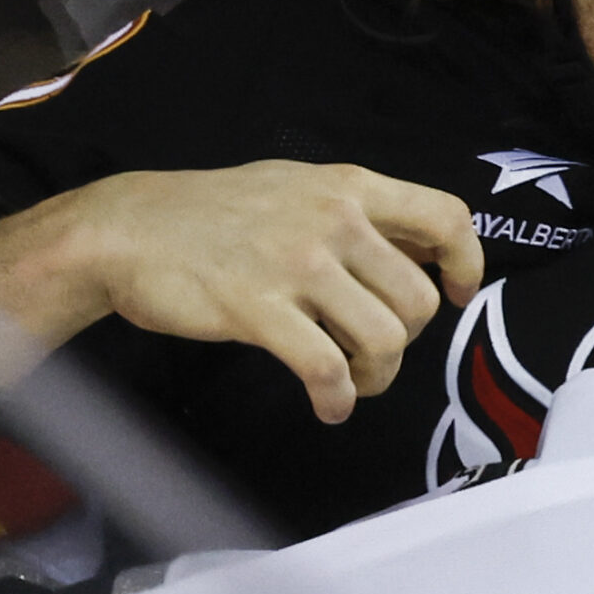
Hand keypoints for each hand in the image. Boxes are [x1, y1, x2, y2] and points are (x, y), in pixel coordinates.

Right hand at [0, 163, 482, 422]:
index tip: (454, 296)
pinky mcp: (258, 309)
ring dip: (377, 377)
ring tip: (352, 384)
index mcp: (348, 187)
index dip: (465, 264)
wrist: (129, 230)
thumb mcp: (296, 188)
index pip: (446, 218)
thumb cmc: (214, 214)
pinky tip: (328, 406)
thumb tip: (420, 253)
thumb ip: (357, 214)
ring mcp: (296, 264)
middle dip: (407, 342)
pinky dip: (337, 400)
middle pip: (417, 300)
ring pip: (383, 339)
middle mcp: (333, 220)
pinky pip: (327, 369)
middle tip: (375, 354)